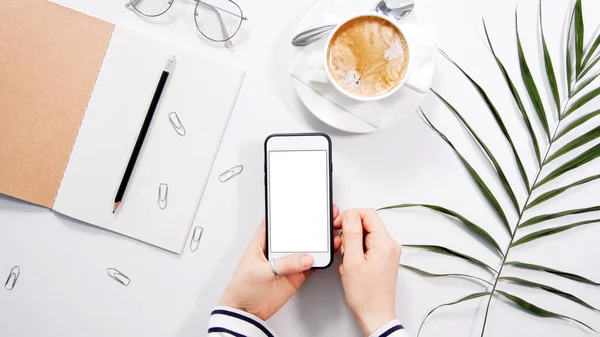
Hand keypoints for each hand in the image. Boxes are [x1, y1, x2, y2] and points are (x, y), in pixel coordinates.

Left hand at [218, 206, 340, 320]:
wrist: (246, 313)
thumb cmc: (242, 288)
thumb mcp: (261, 272)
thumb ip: (284, 264)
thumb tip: (306, 258)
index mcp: (262, 241)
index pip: (275, 221)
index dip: (287, 211)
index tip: (302, 204)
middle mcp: (276, 249)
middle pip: (295, 233)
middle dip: (309, 224)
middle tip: (324, 217)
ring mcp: (287, 262)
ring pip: (306, 248)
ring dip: (318, 242)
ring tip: (330, 234)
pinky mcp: (296, 275)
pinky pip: (311, 265)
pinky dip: (320, 259)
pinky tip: (328, 253)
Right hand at [334, 209, 401, 335]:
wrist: (375, 315)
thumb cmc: (366, 295)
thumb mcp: (352, 261)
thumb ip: (351, 234)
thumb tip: (350, 214)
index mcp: (385, 243)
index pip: (367, 214)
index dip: (350, 216)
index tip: (338, 225)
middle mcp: (389, 245)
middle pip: (366, 223)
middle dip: (350, 233)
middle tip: (342, 248)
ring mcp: (387, 252)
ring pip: (365, 235)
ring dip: (352, 244)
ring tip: (347, 261)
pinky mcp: (383, 259)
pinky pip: (367, 246)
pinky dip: (356, 252)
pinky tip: (352, 265)